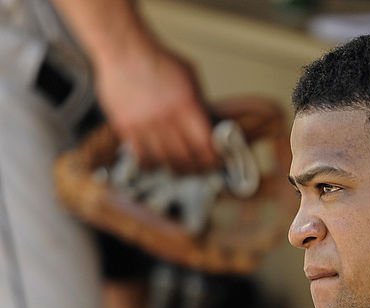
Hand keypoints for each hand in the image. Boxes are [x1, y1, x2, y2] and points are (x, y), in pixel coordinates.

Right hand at [94, 40, 217, 171]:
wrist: (122, 47)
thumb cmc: (156, 59)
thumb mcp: (189, 75)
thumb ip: (199, 102)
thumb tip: (211, 126)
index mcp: (185, 104)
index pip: (205, 145)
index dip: (213, 159)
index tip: (216, 161)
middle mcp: (165, 118)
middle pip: (186, 159)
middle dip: (197, 167)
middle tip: (201, 168)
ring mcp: (144, 125)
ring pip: (165, 162)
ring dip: (176, 168)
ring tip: (181, 166)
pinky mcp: (126, 129)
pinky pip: (143, 159)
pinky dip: (153, 164)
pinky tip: (158, 161)